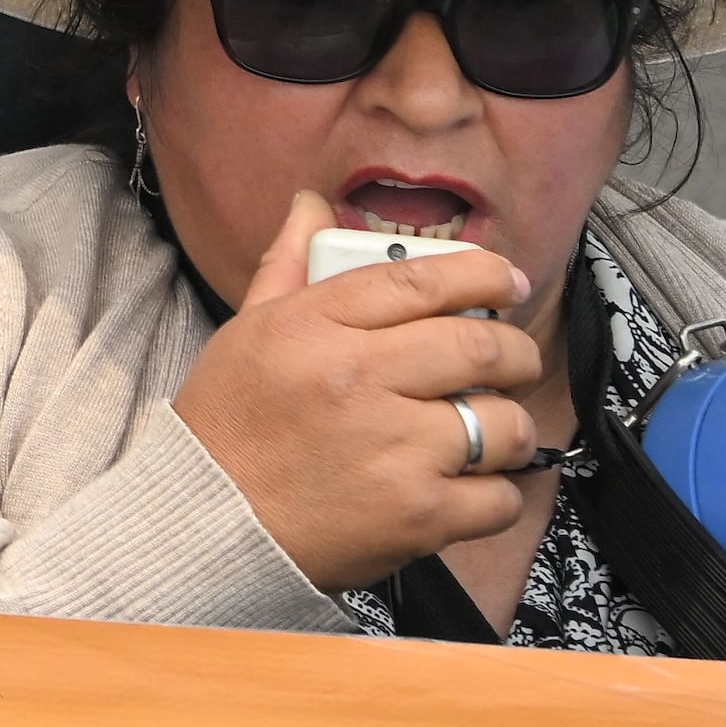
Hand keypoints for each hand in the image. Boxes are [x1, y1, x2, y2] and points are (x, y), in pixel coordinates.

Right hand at [170, 193, 547, 593]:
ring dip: (507, 426)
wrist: (211, 522)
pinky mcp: (418, 514)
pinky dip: (494, 493)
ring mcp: (394, 449)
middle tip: (511, 359)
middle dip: (514, 351)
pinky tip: (467, 487)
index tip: (509, 280)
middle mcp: (359, 378)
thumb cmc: (231, 421)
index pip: (421, 279)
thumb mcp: (249, 329)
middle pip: (481, 345)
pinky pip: (499, 496)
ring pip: (502, 423)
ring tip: (488, 431)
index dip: (483, 272)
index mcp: (316, 325)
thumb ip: (289, 263)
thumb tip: (313, 204)